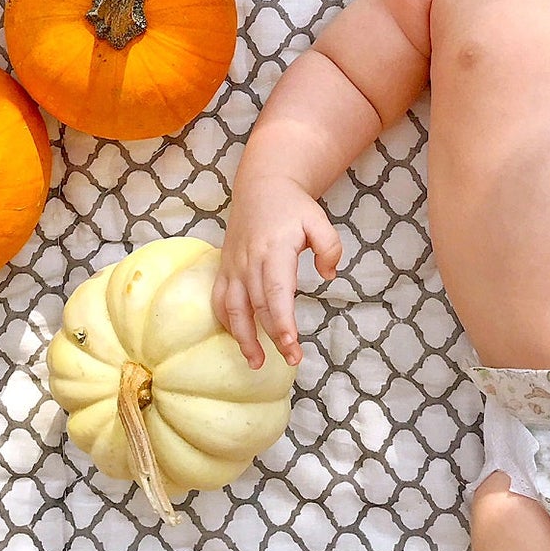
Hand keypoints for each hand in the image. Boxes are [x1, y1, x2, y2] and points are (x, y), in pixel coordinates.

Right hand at [212, 176, 342, 369]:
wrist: (261, 187)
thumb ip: (329, 247)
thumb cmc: (293, 207)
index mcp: (274, 250)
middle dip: (273, 336)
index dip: (282, 320)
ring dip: (243, 337)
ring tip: (256, 363)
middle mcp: (250, 261)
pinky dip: (227, 321)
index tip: (290, 343)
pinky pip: (220, 299)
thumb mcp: (319, 220)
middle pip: (259, 306)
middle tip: (292, 360)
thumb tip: (328, 275)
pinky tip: (239, 339)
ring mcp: (234, 266)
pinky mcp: (225, 268)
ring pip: (234, 308)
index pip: (277, 292)